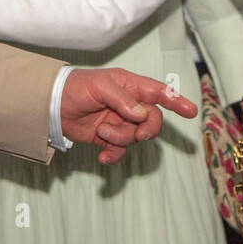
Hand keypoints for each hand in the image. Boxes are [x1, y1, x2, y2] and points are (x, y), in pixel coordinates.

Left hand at [60, 67, 197, 164]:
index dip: (176, 101)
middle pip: (152, 121)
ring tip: (102, 133)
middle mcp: (128, 105)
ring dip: (121, 139)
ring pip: (134, 137)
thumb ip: (122, 100)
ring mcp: (118, 122)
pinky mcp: (107, 138)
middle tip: (137, 134)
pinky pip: (120, 151)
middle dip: (147, 130)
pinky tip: (102, 157)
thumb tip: (141, 115)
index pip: (159, 93)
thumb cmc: (75, 87)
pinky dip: (113, 156)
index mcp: (130, 86)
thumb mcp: (99, 87)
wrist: (51, 105)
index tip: (191, 112)